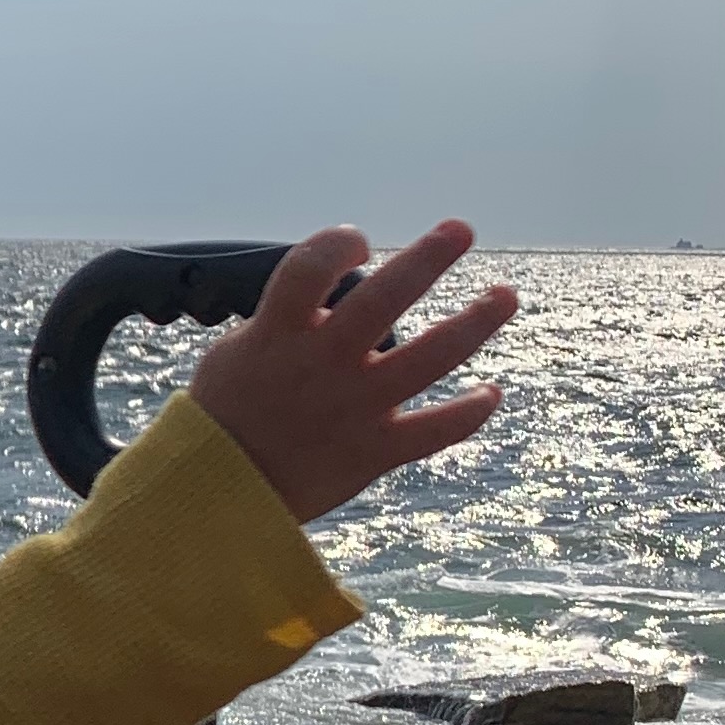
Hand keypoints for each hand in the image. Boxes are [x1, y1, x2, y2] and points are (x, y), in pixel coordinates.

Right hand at [189, 223, 515, 521]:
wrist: (218, 494)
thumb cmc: (225, 415)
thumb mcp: (237, 352)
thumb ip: (283, 320)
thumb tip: (326, 297)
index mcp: (279, 334)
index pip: (310, 267)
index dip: (338, 243)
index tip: (358, 241)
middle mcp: (323, 364)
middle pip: (384, 298)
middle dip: (429, 258)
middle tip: (461, 230)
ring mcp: (354, 407)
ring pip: (430, 357)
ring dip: (475, 322)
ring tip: (505, 296)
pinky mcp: (374, 450)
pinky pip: (435, 430)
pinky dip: (470, 412)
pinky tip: (490, 394)